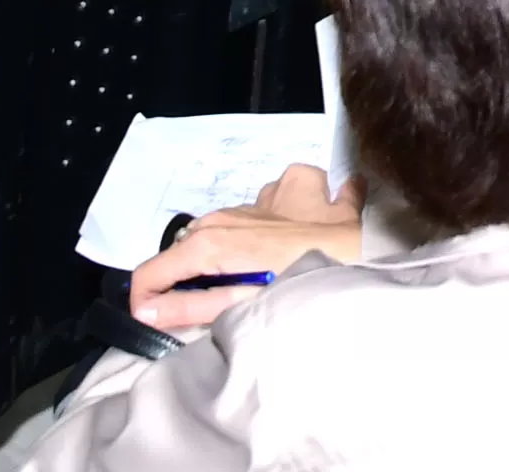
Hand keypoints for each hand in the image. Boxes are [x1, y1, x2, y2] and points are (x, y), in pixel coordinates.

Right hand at [129, 165, 361, 331]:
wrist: (364, 256)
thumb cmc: (301, 288)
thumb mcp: (240, 308)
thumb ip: (190, 309)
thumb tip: (145, 309)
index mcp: (211, 241)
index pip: (155, 270)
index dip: (148, 299)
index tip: (157, 320)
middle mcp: (233, 212)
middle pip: (196, 244)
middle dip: (198, 273)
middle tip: (222, 302)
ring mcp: (271, 194)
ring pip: (241, 214)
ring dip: (245, 240)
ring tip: (269, 266)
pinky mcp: (308, 187)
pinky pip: (292, 189)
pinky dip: (294, 208)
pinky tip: (308, 224)